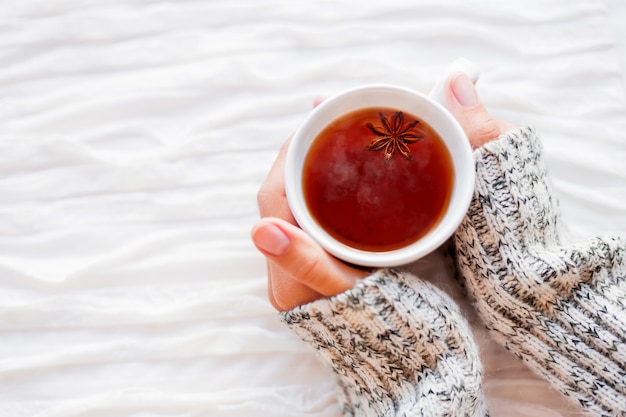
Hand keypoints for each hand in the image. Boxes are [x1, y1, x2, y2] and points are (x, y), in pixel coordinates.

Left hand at [252, 73, 515, 311]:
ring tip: (343, 136)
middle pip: (286, 192)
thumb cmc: (390, 326)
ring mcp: (302, 264)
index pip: (275, 194)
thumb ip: (307, 263)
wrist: (417, 360)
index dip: (295, 151)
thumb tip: (258, 230)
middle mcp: (285, 267)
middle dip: (307, 151)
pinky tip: (350, 173)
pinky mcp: (321, 261)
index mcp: (284, 272)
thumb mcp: (349, 294)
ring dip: (319, 166)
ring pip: (301, 199)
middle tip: (335, 117)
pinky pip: (316, 210)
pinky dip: (330, 185)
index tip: (319, 115)